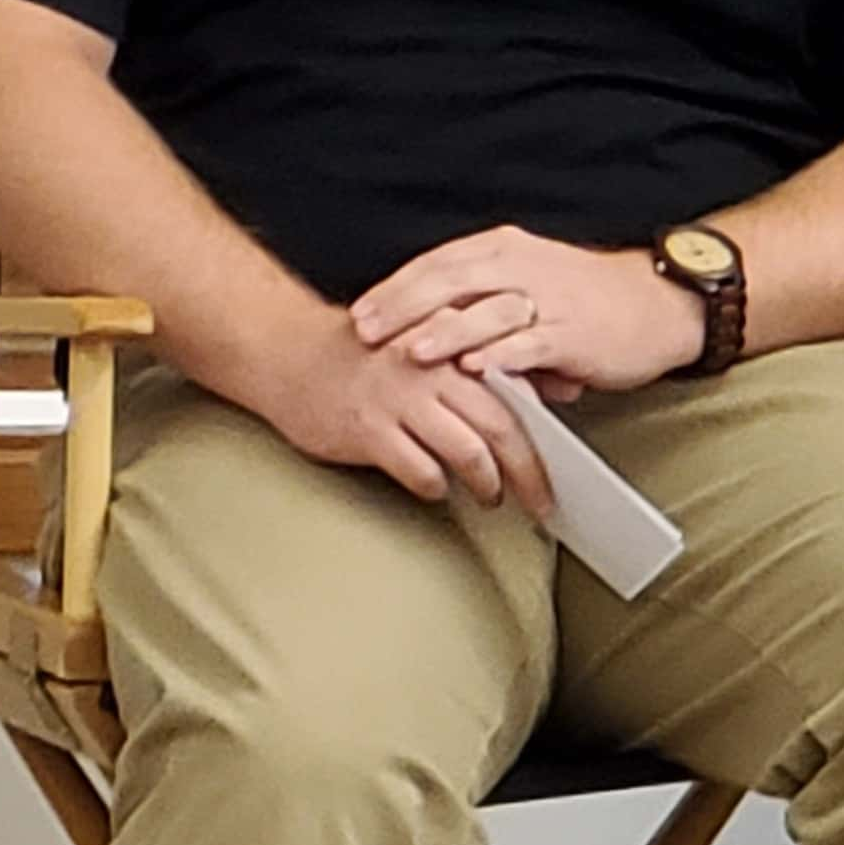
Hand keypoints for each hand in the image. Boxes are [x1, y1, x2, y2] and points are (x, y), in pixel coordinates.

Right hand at [255, 302, 553, 518]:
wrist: (284, 351)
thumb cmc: (357, 355)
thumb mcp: (420, 346)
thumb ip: (470, 366)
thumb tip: (534, 395)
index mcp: (446, 342)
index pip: (513, 391)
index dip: (542, 434)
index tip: (559, 465)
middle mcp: (427, 368)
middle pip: (500, 427)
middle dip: (529, 473)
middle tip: (542, 502)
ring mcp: (397, 398)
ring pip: (468, 452)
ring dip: (488, 485)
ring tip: (491, 497)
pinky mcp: (368, 428)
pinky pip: (420, 471)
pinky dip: (435, 486)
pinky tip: (434, 486)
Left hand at [347, 227, 706, 393]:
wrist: (656, 305)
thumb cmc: (582, 299)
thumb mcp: (524, 283)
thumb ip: (478, 304)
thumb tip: (429, 338)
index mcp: (502, 250)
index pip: (437, 264)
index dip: (396, 288)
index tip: (359, 313)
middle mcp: (520, 267)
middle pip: (451, 282)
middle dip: (404, 308)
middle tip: (368, 332)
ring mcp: (548, 299)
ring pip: (486, 311)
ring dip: (446, 332)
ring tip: (412, 352)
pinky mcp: (573, 333)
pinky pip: (530, 343)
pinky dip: (500, 356)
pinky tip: (474, 369)